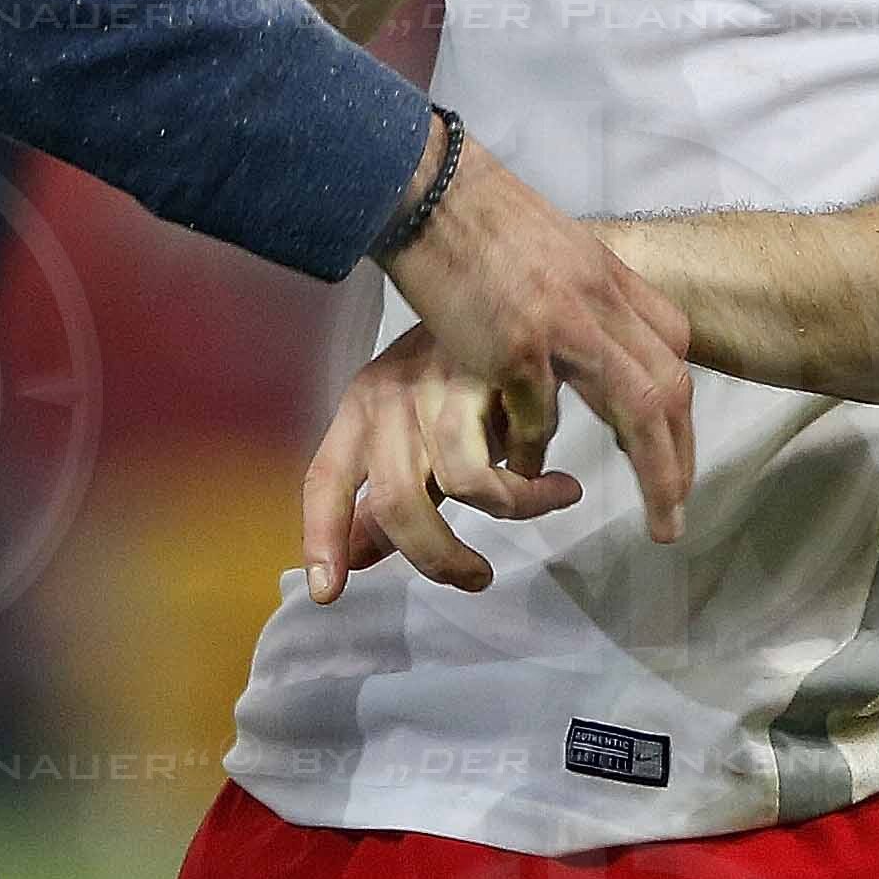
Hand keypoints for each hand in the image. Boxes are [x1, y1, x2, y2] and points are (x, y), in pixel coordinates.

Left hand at [296, 320, 593, 596]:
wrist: (514, 287)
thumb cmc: (460, 372)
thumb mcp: (416, 432)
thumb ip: (385, 497)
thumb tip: (352, 562)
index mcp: (361, 410)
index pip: (324, 479)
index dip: (322, 538)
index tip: (325, 592)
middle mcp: (388, 399)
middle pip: (395, 504)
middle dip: (439, 559)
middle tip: (476, 578)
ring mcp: (437, 388)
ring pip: (459, 488)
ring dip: (508, 516)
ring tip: (544, 508)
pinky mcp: (489, 378)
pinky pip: (511, 460)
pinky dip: (532, 489)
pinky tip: (556, 481)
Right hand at [353, 124, 694, 555]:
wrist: (430, 189)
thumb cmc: (480, 221)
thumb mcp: (559, 251)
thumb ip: (587, 298)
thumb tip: (601, 345)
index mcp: (612, 276)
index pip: (675, 347)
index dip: (682, 411)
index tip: (677, 455)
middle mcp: (601, 299)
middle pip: (671, 385)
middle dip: (682, 456)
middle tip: (676, 512)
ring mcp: (563, 322)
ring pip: (639, 406)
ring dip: (656, 471)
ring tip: (660, 519)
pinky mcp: (514, 345)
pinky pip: (543, 417)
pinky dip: (537, 452)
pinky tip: (524, 471)